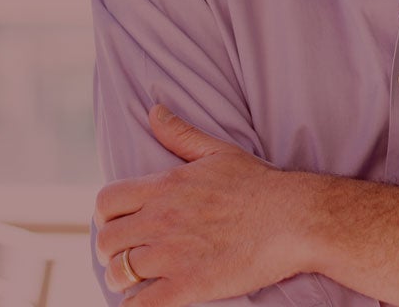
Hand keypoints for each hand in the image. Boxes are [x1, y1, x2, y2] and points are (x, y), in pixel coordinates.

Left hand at [94, 105, 309, 305]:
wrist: (294, 219)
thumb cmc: (259, 185)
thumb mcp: (218, 152)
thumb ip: (181, 134)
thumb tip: (154, 111)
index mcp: (164, 186)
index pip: (107, 202)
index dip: (105, 217)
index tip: (117, 225)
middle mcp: (161, 219)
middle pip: (106, 240)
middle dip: (110, 251)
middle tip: (124, 257)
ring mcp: (172, 254)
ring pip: (119, 273)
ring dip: (122, 280)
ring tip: (133, 283)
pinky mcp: (188, 285)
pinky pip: (141, 305)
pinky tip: (145, 302)